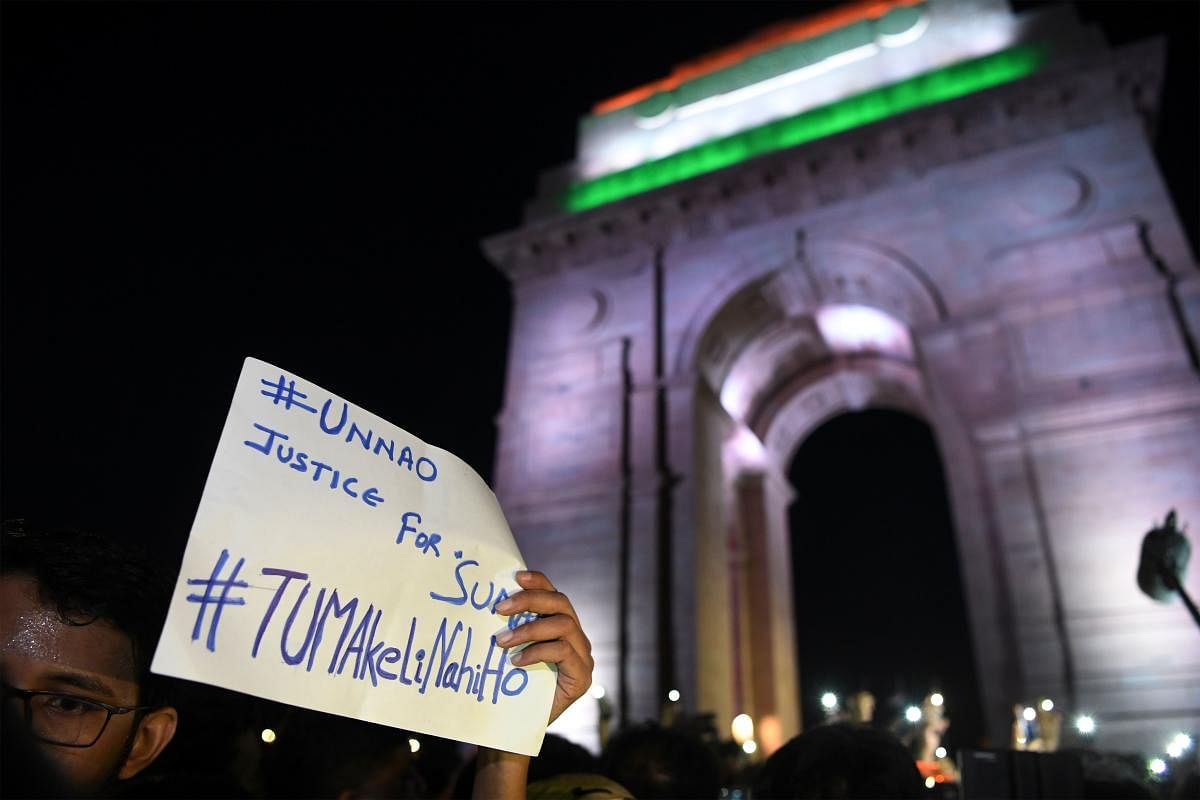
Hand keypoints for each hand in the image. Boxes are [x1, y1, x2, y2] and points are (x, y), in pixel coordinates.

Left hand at [494, 570, 592, 724]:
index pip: (554, 594)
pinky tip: (516, 661)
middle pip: (561, 603)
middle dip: (530, 600)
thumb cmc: (512, 683)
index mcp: (561, 624)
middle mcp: (577, 636)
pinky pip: (563, 652)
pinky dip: (537, 652)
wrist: (517, 726)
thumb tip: (488, 599)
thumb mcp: (512, 649)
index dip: (538, 581)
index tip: (516, 576)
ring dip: (529, 629)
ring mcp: (583, 656)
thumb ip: (512, 626)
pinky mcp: (582, 676)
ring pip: (564, 625)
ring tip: (502, 641)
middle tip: (499, 609)